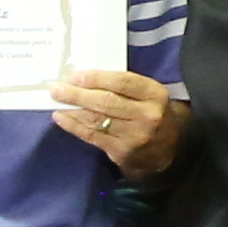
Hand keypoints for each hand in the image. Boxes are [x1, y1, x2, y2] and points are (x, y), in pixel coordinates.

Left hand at [49, 67, 177, 175]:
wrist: (171, 148)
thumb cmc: (153, 113)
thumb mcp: (150, 95)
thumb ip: (126, 87)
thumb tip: (86, 78)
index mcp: (155, 95)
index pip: (124, 82)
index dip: (98, 78)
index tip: (76, 75)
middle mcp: (147, 115)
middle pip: (107, 102)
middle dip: (79, 95)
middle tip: (58, 89)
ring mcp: (134, 135)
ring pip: (97, 120)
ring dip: (72, 110)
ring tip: (56, 101)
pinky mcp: (122, 151)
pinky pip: (92, 136)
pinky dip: (74, 126)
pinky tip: (62, 118)